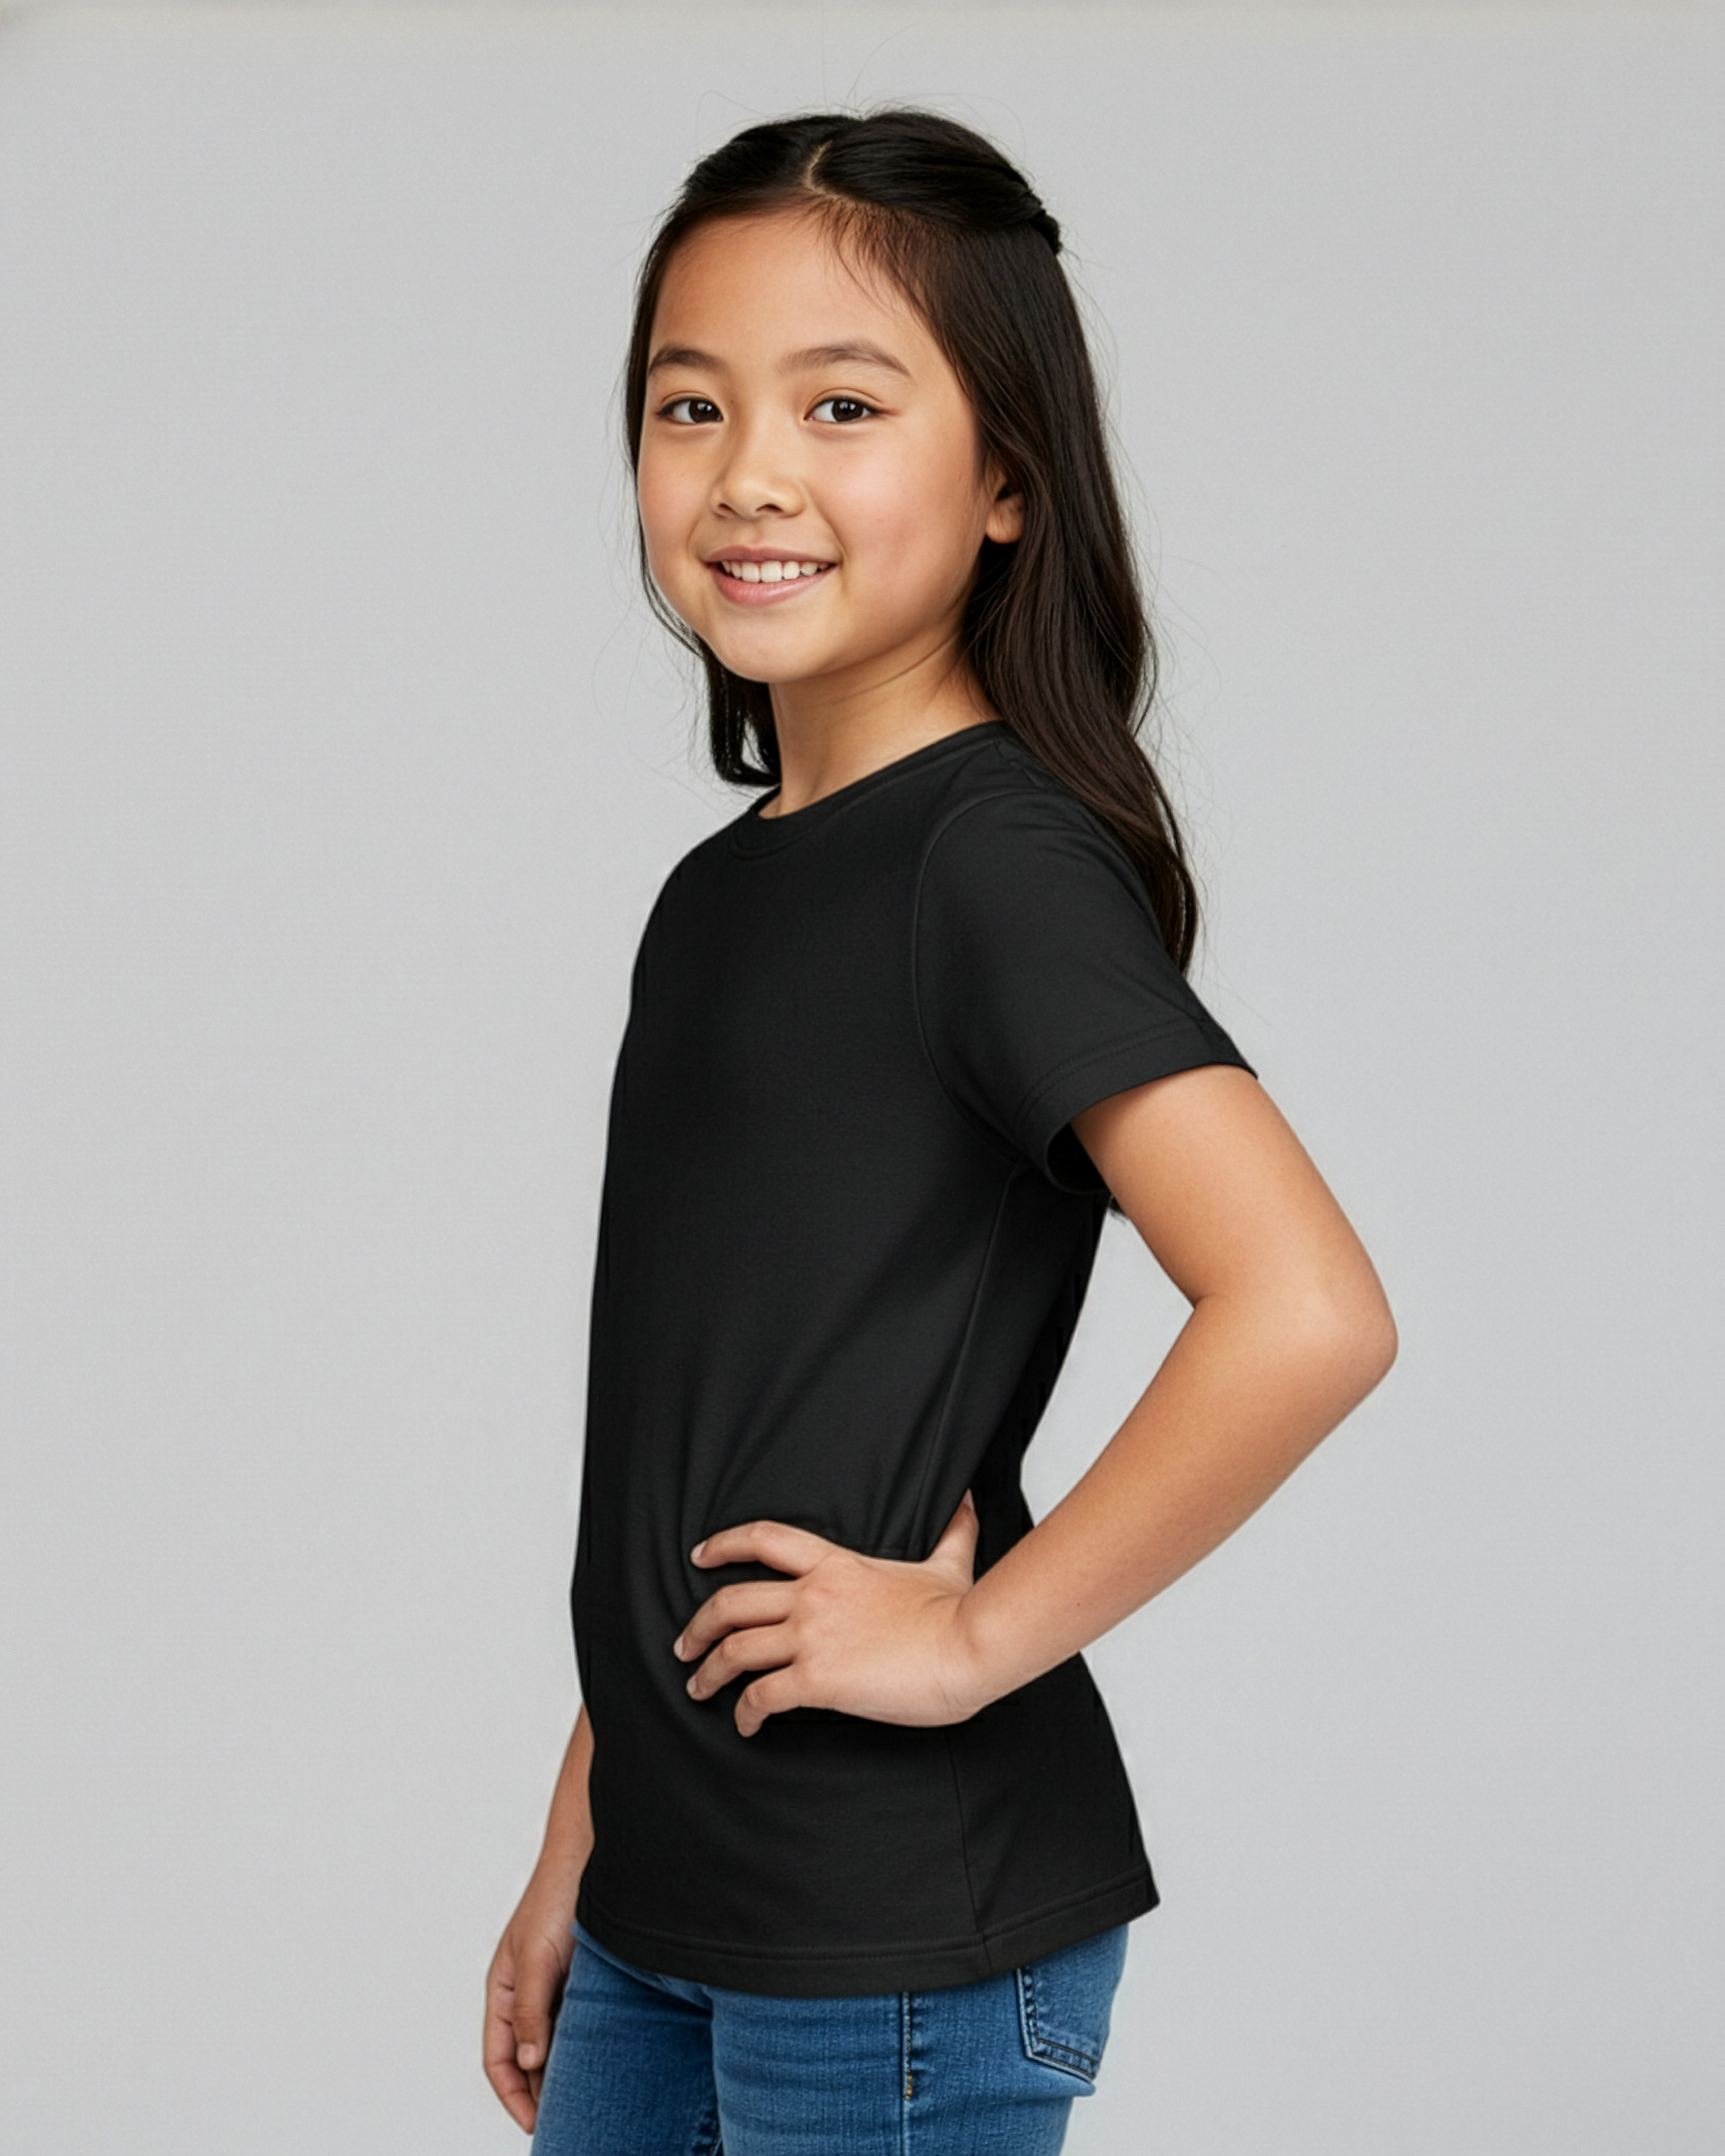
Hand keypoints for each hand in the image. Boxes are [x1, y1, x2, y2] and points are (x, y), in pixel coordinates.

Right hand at [483, 1862, 580, 2133]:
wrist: (593, 1855)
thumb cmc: (557, 1897)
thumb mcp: (538, 1957)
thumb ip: (530, 2010)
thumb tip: (530, 2062)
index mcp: (503, 1990)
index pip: (499, 2059)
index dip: (513, 2096)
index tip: (536, 2125)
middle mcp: (526, 1993)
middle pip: (528, 2058)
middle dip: (541, 2093)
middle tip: (566, 2123)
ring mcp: (554, 1986)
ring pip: (555, 2043)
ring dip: (566, 2071)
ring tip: (588, 2102)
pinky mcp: (582, 1979)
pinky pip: (579, 2024)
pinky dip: (586, 2046)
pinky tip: (606, 2062)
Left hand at [673, 1490, 988, 1736]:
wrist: (969, 1646)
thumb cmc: (960, 1612)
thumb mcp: (950, 1562)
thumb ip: (952, 1531)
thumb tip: (968, 1501)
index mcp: (836, 1565)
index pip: (764, 1539)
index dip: (724, 1545)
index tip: (700, 1556)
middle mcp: (813, 1597)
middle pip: (731, 1602)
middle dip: (698, 1625)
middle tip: (685, 1644)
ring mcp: (811, 1637)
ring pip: (734, 1650)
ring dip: (708, 1671)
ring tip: (698, 1687)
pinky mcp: (817, 1680)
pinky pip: (761, 1697)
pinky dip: (743, 1713)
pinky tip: (746, 1724)